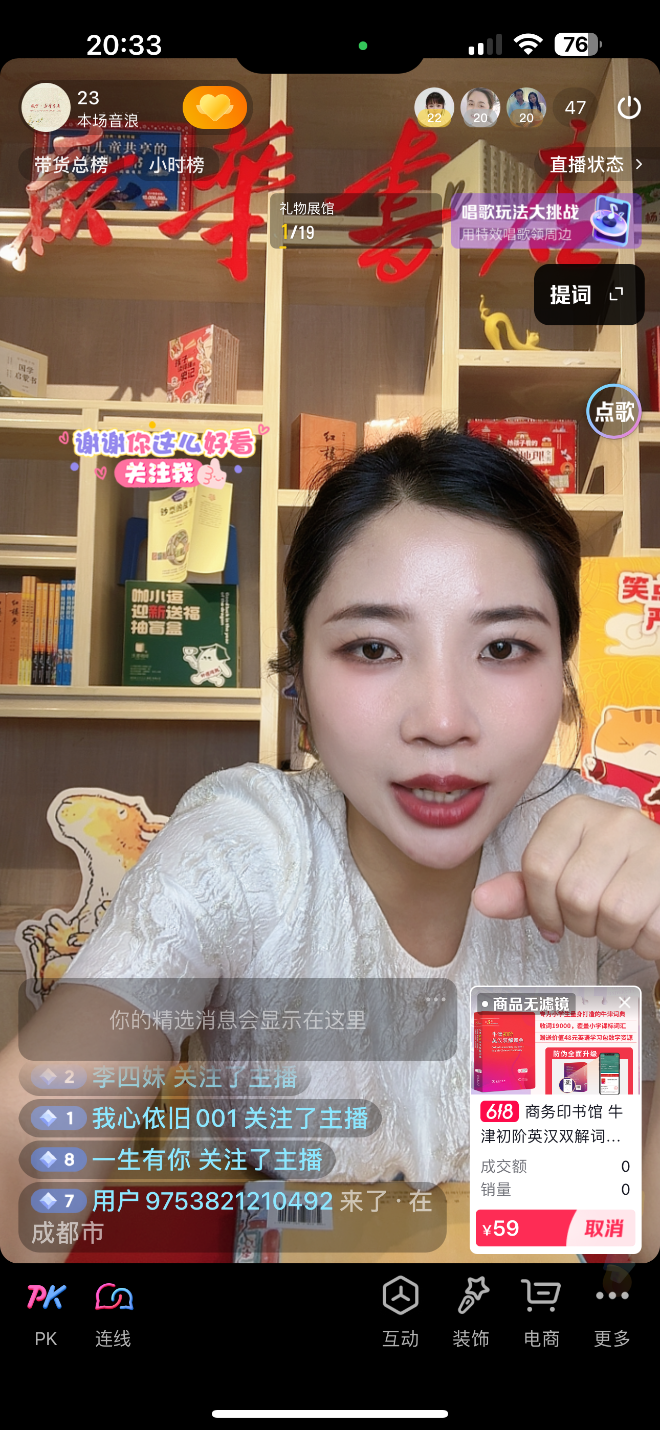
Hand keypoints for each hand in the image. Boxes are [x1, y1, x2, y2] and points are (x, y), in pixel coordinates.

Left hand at [472, 794, 659, 961]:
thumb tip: (481, 900)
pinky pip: (647, 928)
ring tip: (625, 919)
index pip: (538, 866)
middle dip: (582, 923)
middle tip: (597, 916)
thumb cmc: (613, 877)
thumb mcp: (563, 876)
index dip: (541, 906)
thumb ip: (524, 890)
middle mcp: (616, 820)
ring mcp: (651, 845)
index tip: (554, 919)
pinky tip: (648, 921)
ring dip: (616, 934)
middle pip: (574, 894)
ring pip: (613, 913)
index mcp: (576, 813)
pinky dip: (645, 941)